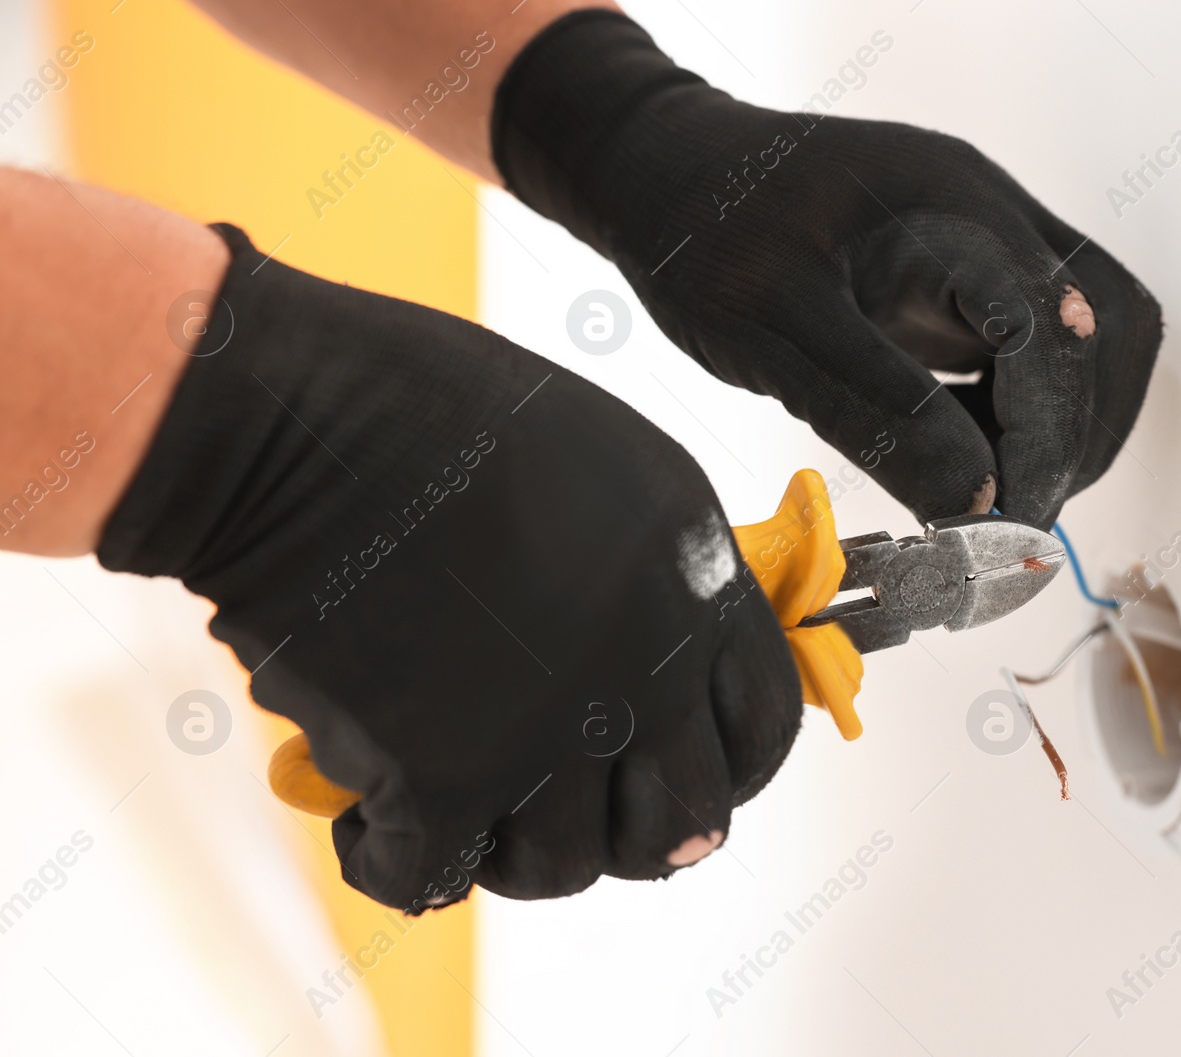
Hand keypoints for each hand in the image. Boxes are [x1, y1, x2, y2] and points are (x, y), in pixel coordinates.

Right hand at [98, 225, 800, 910]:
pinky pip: (432, 879)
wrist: (300, 421)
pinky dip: (393, 862)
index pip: (764, 729)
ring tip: (466, 801)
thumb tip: (670, 684)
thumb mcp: (609, 472)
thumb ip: (656, 582)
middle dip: (629, 829)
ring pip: (562, 866)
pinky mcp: (442, 775)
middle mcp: (646, 665)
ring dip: (511, 849)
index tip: (680, 781)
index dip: (727, 770)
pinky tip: (371, 821)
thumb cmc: (437, 417)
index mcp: (695, 580)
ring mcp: (551, 729)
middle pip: (685, 821)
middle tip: (568, 809)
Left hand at [492, 11, 1162, 528]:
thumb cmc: (705, 237)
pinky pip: (1048, 339)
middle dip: (1072, 435)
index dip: (1042, 433)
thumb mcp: (776, 331)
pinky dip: (1037, 405)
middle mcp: (988, 212)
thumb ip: (878, 409)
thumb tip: (977, 500)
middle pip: (1102, 328)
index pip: (1046, 329)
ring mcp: (987, 237)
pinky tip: (982, 451)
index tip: (1008, 519)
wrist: (666, 175)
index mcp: (948, 208)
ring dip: (1076, 421)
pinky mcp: (971, 271)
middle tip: (1012, 521)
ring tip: (1010, 493)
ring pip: (1096, 333)